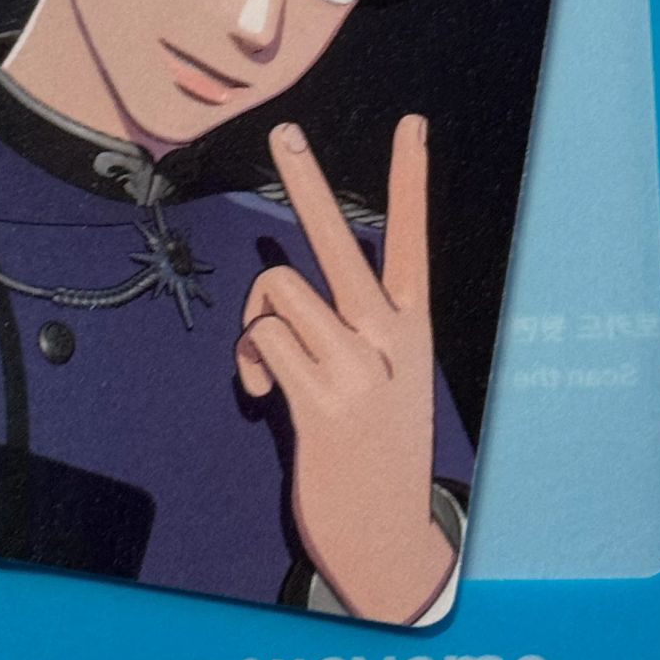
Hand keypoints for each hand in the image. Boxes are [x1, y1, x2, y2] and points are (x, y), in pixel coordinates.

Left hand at [235, 115, 453, 623]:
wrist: (388, 536)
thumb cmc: (373, 448)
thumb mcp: (379, 380)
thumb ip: (336, 330)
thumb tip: (270, 302)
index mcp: (410, 326)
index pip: (413, 237)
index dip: (410, 179)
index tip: (413, 123)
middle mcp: (389, 339)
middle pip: (336, 242)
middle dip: (308, 182)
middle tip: (283, 130)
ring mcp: (358, 369)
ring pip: (279, 293)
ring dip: (257, 323)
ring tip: (268, 365)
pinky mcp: (323, 403)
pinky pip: (263, 342)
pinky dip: (247, 362)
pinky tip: (259, 395)